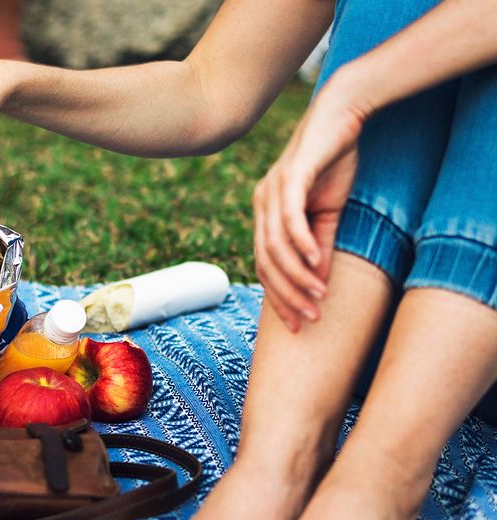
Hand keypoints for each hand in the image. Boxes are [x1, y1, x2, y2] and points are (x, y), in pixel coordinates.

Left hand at [252, 79, 369, 330]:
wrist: (340, 114)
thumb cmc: (333, 162)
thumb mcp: (328, 212)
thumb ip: (319, 246)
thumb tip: (319, 283)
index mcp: (265, 214)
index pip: (264, 265)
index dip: (279, 296)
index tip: (297, 323)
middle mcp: (261, 204)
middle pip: (265, 261)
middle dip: (286, 295)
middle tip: (309, 318)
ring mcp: (271, 190)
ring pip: (275, 245)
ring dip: (296, 275)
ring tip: (318, 296)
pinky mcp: (290, 177)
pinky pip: (289, 219)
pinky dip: (301, 244)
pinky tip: (315, 264)